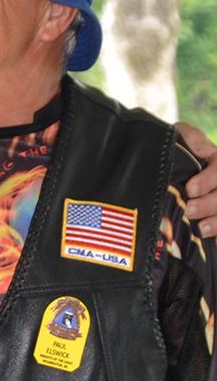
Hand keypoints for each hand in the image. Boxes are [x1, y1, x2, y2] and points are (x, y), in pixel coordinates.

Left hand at [177, 121, 216, 237]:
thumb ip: (192, 137)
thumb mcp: (180, 135)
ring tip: (201, 229)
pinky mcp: (214, 214)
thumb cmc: (176, 148)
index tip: (190, 189)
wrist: (169, 165)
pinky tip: (214, 244)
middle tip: (191, 210)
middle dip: (210, 204)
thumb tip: (204, 149)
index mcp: (216, 160)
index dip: (208, 180)